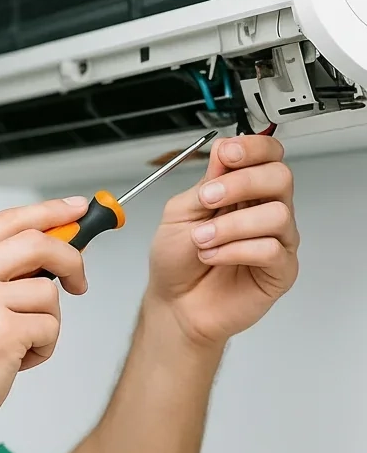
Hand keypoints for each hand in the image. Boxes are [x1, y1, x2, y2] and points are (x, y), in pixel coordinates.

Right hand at [0, 198, 88, 440]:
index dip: (49, 211)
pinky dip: (43, 349)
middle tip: (78, 281)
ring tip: (20, 345)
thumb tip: (47, 251)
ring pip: (49, 293)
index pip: (8, 220)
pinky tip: (16, 362)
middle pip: (37, 242)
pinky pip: (50, 328)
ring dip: (48, 323)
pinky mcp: (4, 332)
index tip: (76, 208)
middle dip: (71, 259)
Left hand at [146, 134, 298, 347]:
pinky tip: (214, 257)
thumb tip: (225, 151)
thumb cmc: (176, 261)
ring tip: (202, 241)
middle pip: (280, 177)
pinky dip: (236, 251)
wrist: (174, 304)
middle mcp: (264, 211)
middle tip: (208, 199)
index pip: (267, 156)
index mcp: (242, 191)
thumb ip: (205, 183)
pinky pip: (272, 250)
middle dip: (241, 183)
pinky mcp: (280, 270)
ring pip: (278, 214)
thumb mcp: (179, 213)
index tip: (227, 153)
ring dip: (231, 225)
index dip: (253, 148)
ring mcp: (276, 240)